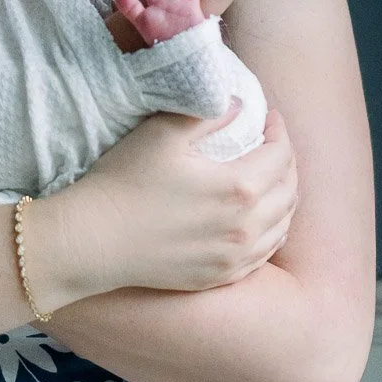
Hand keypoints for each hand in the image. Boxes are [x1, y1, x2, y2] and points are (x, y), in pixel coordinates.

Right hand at [63, 107, 297, 295]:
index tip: (268, 116)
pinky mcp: (220, 277)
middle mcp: (246, 228)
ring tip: (269, 178)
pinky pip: (265, 254)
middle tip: (271, 143)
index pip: (281, 154)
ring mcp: (235, 258)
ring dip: (283, 196)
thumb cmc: (124, 182)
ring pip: (282, 224)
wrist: (93, 240)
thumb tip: (238, 105)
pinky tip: (260, 220)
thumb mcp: (162, 134)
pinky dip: (272, 230)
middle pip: (288, 190)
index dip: (278, 130)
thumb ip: (207, 114)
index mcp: (238, 188)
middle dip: (286, 161)